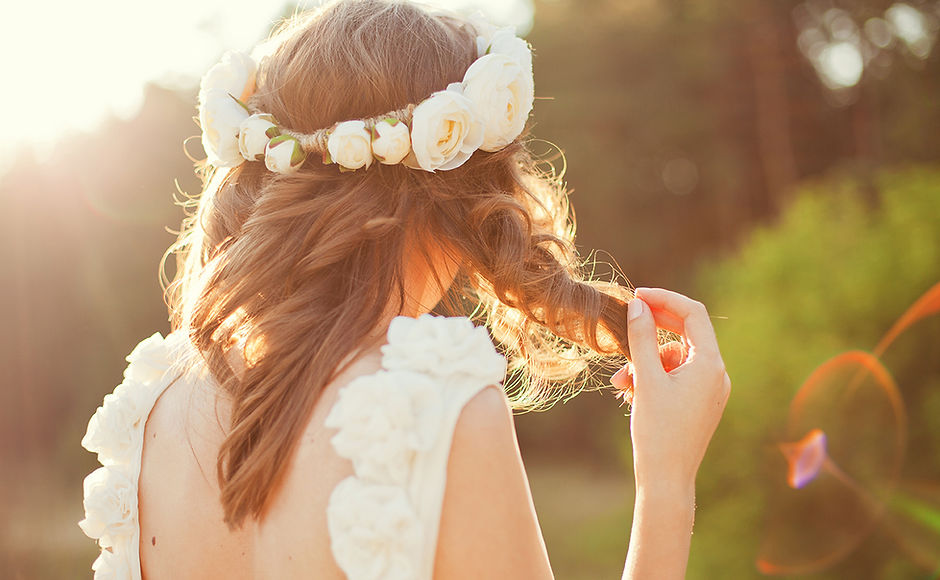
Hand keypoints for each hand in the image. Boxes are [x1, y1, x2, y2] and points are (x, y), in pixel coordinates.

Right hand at [620, 288, 730, 488]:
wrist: (667, 479)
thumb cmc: (658, 431)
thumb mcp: (646, 379)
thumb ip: (642, 338)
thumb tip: (639, 306)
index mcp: (710, 365)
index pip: (693, 314)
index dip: (665, 300)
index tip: (637, 297)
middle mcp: (716, 374)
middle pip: (685, 333)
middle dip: (652, 331)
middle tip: (627, 322)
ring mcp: (709, 389)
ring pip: (675, 358)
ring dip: (646, 361)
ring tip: (622, 381)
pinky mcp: (699, 403)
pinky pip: (676, 377)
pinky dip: (654, 377)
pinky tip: (631, 391)